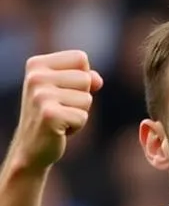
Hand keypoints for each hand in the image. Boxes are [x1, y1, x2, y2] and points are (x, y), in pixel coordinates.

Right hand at [9, 51, 101, 174]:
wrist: (33, 148)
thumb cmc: (53, 116)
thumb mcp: (66, 92)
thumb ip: (84, 80)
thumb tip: (98, 79)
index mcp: (37, 64)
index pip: (80, 58)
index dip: (82, 78)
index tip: (64, 92)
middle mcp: (36, 76)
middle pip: (86, 79)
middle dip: (82, 99)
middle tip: (62, 109)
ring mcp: (41, 95)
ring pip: (87, 99)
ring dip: (79, 113)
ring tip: (61, 119)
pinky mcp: (50, 114)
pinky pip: (83, 117)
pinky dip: (77, 126)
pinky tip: (60, 129)